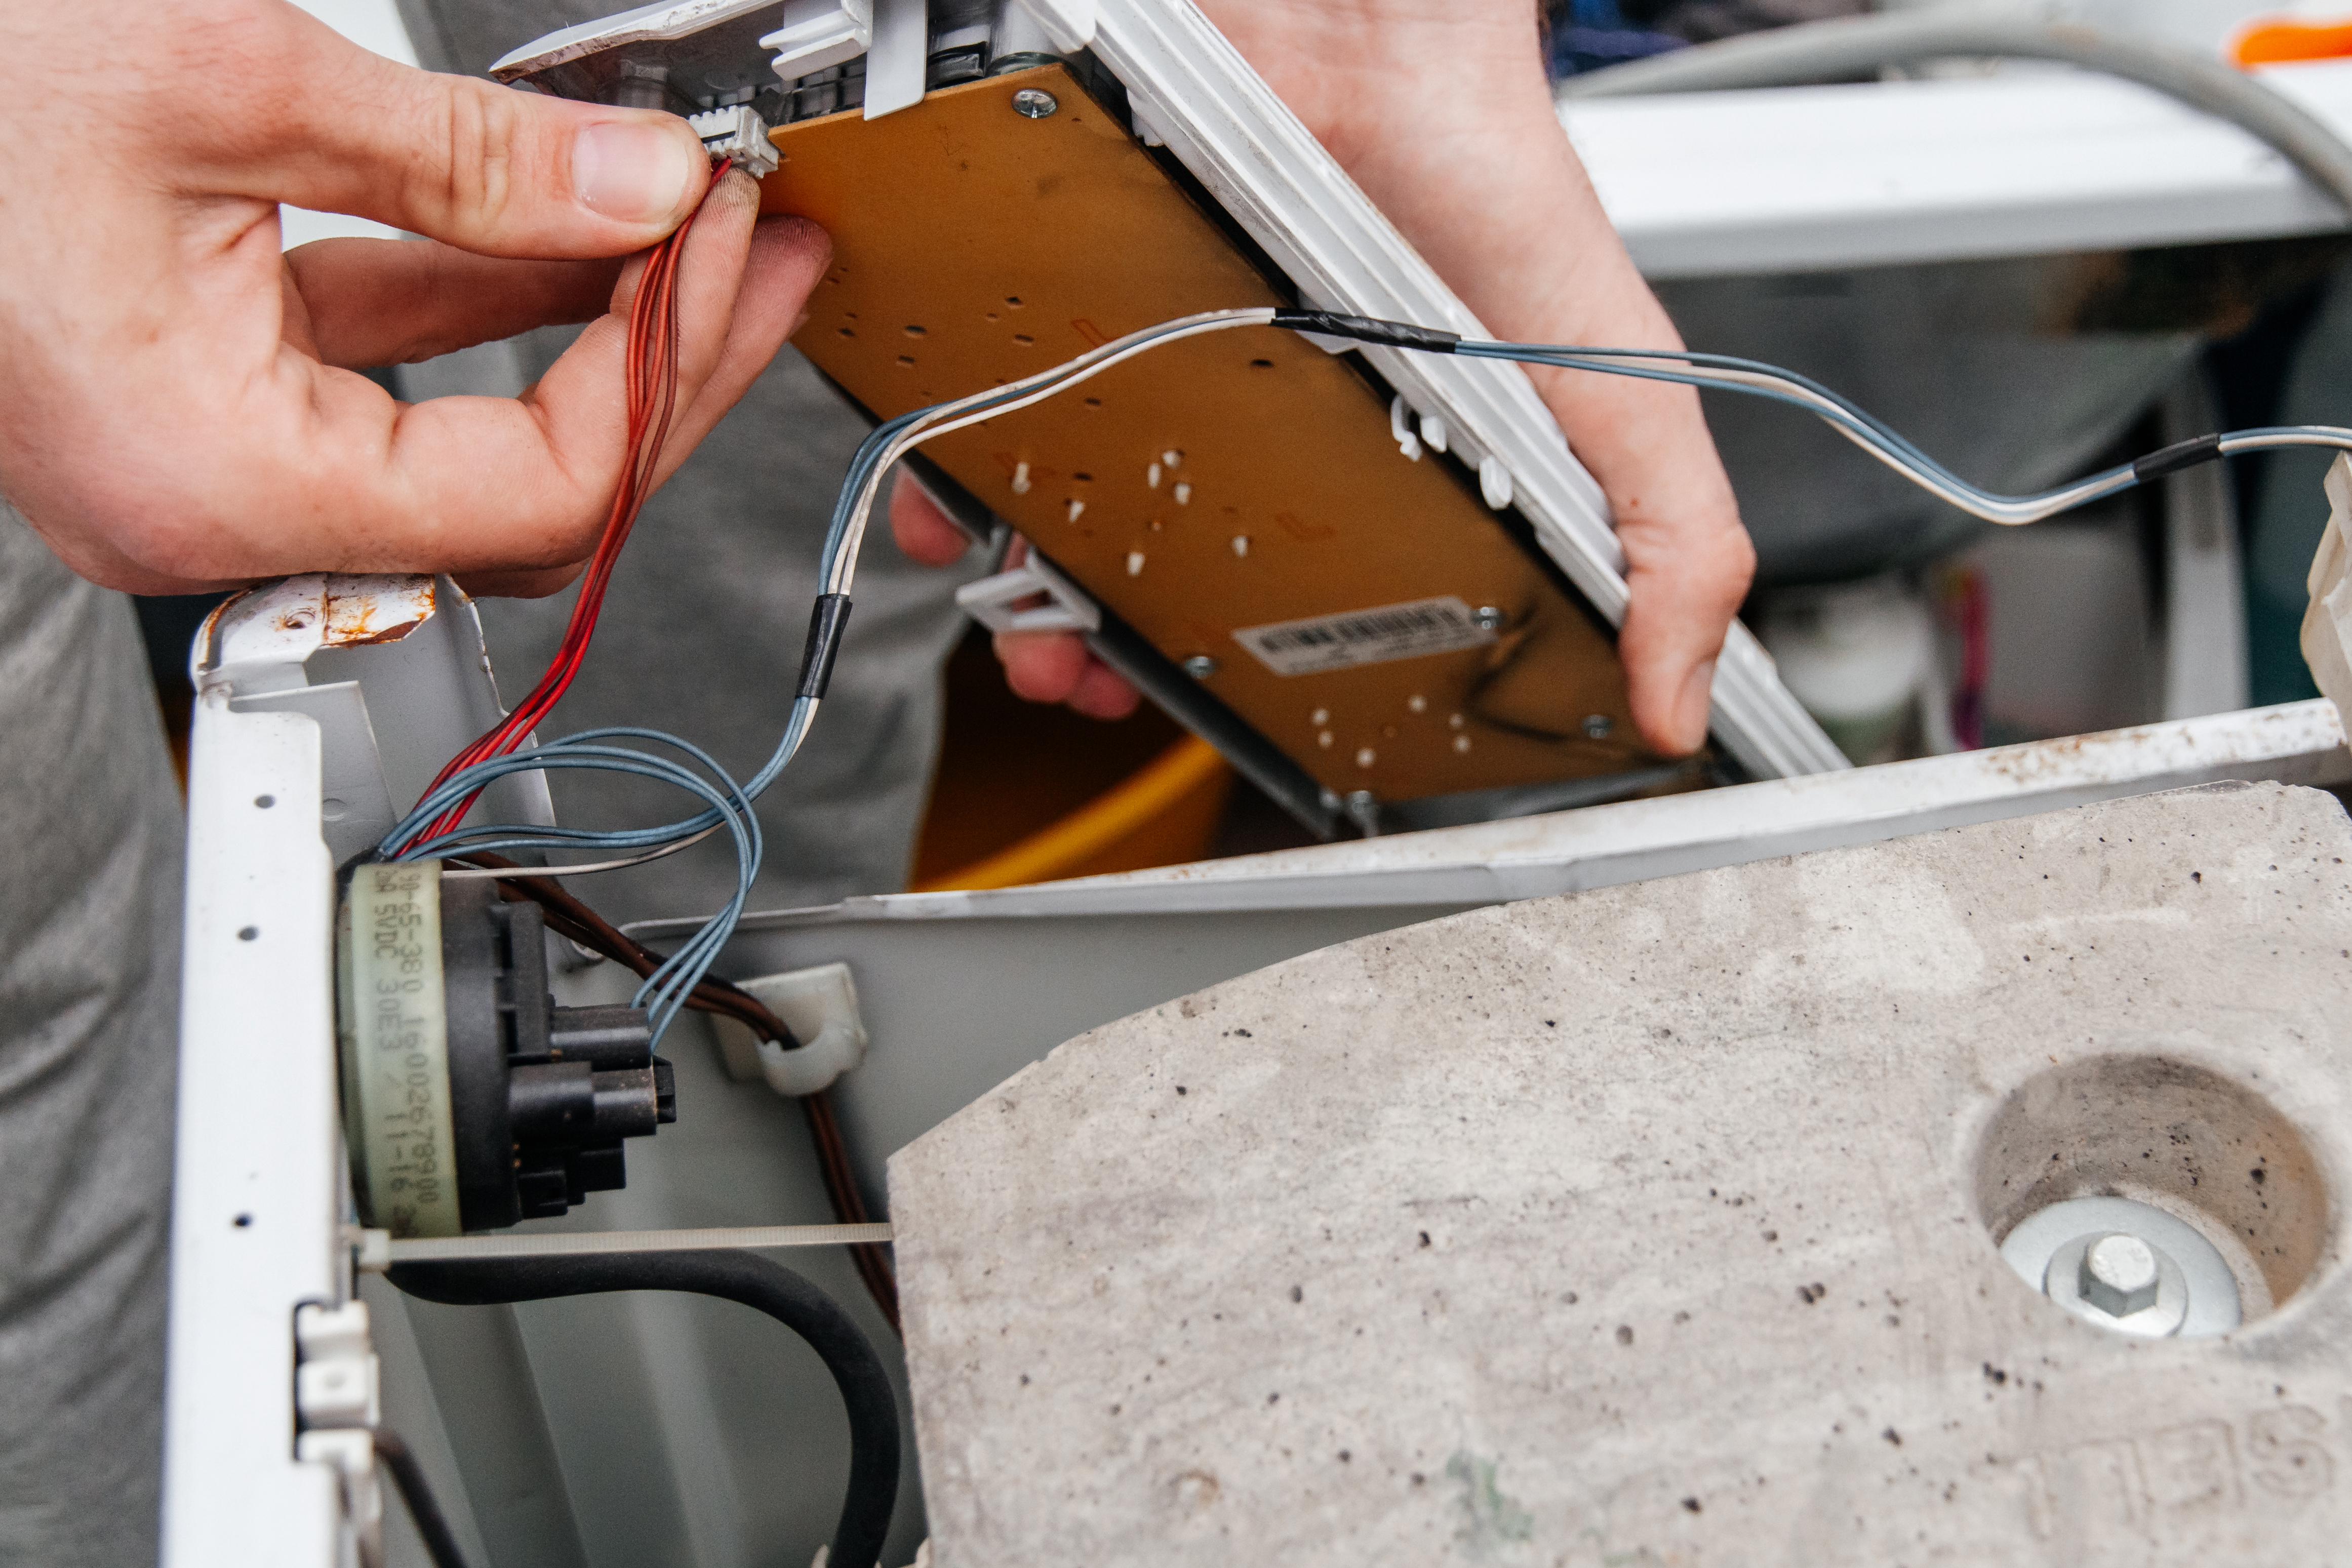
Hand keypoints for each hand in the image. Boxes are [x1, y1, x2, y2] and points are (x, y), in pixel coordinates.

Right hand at [0, 0, 829, 596]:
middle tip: (751, 257)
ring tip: (692, 225)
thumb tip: (641, 192)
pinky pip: (380, 366)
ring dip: (582, 319)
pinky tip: (568, 219)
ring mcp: (203, 451)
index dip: (662, 372)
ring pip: (463, 427)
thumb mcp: (225, 81)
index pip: (537, 492)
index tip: (728, 257)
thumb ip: (467, 162)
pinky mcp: (196, 384)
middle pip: (520, 489)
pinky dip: (481, 290)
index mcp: (209, 475)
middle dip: (653, 363)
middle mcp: (206, 501)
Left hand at [896, 0, 1749, 754]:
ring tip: (1022, 626)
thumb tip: (1676, 703)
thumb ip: (1671, 540)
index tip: (1219, 728)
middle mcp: (1255, 439)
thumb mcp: (1620, 391)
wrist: (1373, 27)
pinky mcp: (1077, 314)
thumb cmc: (1486, 183)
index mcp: (1377, 489)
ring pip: (1058, 524)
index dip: (1253, 694)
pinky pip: (985, 412)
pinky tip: (952, 509)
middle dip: (1107, 660)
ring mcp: (1158, 376)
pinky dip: (954, 476)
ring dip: (1021, 598)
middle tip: (1084, 684)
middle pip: (1157, 588)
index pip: (1303, 627)